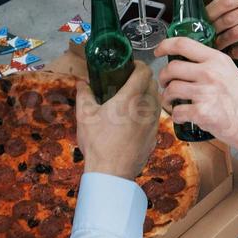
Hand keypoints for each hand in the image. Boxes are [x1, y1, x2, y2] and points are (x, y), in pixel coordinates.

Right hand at [75, 61, 159, 179]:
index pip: (144, 72)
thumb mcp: (84, 115)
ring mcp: (153, 123)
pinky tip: (135, 116)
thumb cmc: (97, 142)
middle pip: (153, 83)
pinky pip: (156, 115)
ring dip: (147, 93)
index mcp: (130, 99)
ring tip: (132, 97)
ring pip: (156, 99)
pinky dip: (148, 110)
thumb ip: (84, 94)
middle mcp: (146, 108)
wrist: (112, 173)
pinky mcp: (155, 135)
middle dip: (143, 77)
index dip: (138, 64)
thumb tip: (81, 82)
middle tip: (128, 79)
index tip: (129, 65)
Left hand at [156, 37, 237, 144]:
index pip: (183, 44)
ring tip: (171, 102)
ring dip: (166, 97)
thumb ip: (212, 66)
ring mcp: (205, 92)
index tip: (158, 51)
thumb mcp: (232, 73)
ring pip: (170, 89)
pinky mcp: (201, 112)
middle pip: (172, 68)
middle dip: (163, 77)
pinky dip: (175, 116)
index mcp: (217, 60)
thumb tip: (188, 65)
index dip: (165, 45)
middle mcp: (210, 73)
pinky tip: (182, 116)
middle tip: (165, 84)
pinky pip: (177, 111)